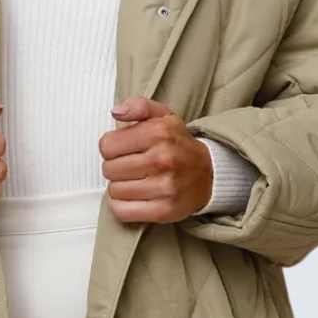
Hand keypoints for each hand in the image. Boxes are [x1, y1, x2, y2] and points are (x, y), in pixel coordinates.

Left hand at [99, 97, 212, 222]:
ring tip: (136, 180)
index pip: (107, 145)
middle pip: (109, 169)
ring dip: (120, 187)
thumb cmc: (179, 145)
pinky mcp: (164, 210)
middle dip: (115, 167)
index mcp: (159, 133)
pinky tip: (134, 196)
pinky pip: (122, 211)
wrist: (210, 173)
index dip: (111, 147)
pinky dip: (122, 205)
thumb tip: (117, 112)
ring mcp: (164, 187)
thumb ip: (138, 106)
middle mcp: (162, 159)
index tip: (122, 149)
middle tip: (131, 165)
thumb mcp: (163, 116)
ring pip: (114, 191)